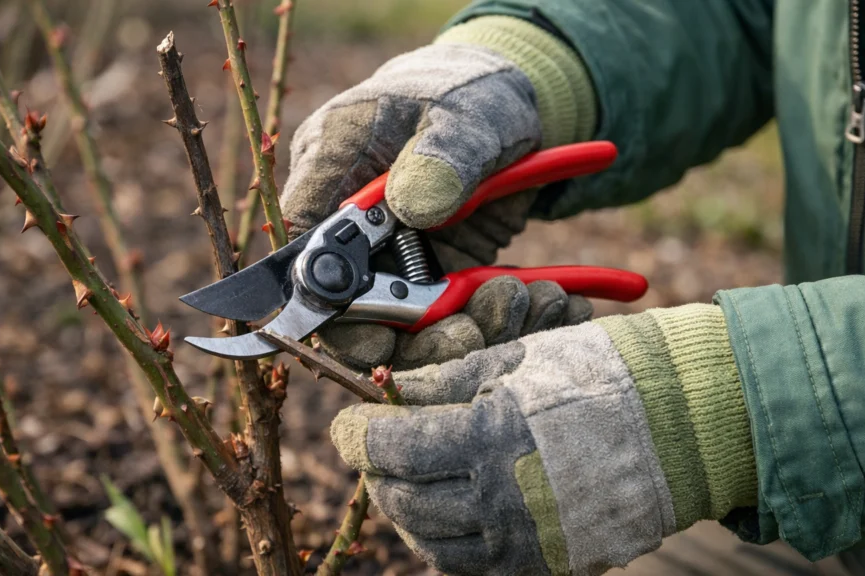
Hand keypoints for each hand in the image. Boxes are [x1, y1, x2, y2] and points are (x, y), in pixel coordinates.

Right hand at [281, 42, 586, 368]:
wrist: (515, 101)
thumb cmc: (473, 90)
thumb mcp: (464, 113)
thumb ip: (441, 156)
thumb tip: (413, 206)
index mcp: (332, 170)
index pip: (307, 256)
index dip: (334, 310)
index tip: (384, 337)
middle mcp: (355, 227)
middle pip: (358, 312)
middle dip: (421, 336)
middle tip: (478, 331)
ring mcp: (397, 258)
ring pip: (416, 328)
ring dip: (478, 328)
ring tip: (539, 300)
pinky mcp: (439, 277)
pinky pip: (462, 317)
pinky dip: (511, 318)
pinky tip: (557, 302)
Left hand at [330, 305, 758, 574]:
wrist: (688, 424)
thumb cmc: (603, 376)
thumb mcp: (517, 361)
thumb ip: (445, 383)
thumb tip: (393, 390)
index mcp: (485, 441)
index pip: (388, 447)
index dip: (355, 432)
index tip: (347, 419)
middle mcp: (498, 502)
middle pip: (401, 496)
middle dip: (375, 467)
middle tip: (372, 444)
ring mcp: (524, 543)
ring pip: (429, 541)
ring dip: (405, 507)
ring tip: (404, 477)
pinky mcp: (546, 564)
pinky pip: (472, 565)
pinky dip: (444, 541)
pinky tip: (446, 511)